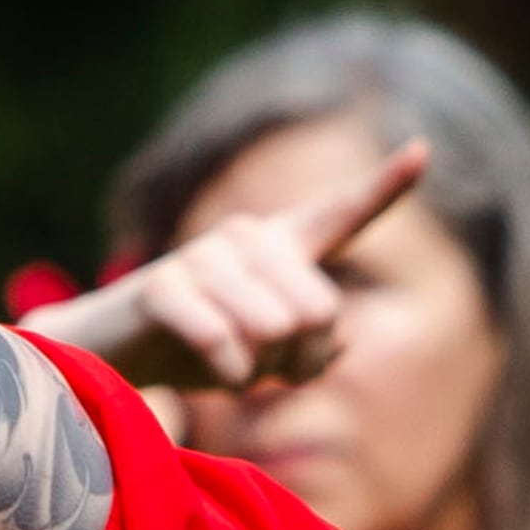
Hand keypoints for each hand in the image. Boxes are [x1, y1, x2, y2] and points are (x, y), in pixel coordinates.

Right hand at [36, 140, 431, 393]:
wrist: (107, 357)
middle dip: (304, 360)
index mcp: (277, 247)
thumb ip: (310, 351)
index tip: (422, 151)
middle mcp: (245, 238)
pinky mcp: (161, 286)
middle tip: (271, 376)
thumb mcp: (264, 357)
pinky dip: (231, 372)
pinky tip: (224, 378)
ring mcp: (202, 256)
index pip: (340, 214)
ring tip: (239, 376)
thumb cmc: (193, 349)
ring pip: (276, 327)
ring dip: (264, 371)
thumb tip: (335, 345)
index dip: (384, 186)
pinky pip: (223, 339)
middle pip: (320, 308)